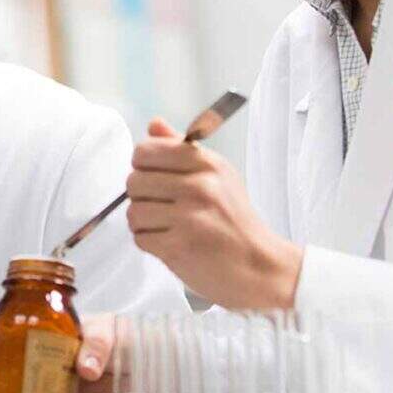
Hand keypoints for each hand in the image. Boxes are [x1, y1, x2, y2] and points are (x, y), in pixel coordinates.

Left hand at [126, 118, 302, 309]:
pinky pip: (140, 238)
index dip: (142, 165)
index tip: (154, 177)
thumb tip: (153, 124)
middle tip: (162, 207)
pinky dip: (150, 243)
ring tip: (167, 227)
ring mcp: (189, 218)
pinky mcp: (179, 247)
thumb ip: (181, 150)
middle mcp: (199, 186)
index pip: (145, 151)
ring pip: (133, 211)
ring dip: (144, 223)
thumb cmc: (236, 221)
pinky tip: (170, 242)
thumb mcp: (218, 176)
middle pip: (134, 181)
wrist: (259, 267)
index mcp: (207, 164)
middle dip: (141, 197)